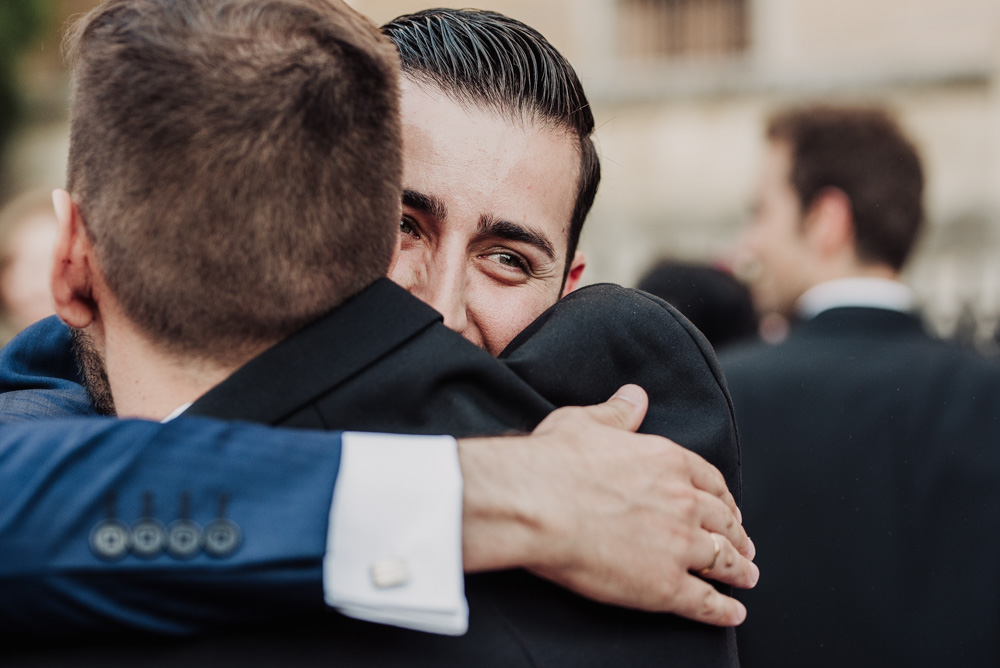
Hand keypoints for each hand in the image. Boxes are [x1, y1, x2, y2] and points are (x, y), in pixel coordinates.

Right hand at [458, 384, 756, 626]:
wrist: (536, 504)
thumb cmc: (554, 462)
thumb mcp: (586, 423)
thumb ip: (617, 413)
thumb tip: (635, 396)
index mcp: (667, 462)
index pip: (709, 481)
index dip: (722, 497)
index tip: (727, 506)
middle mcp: (683, 502)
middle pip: (723, 521)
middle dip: (737, 534)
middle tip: (744, 545)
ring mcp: (678, 545)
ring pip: (722, 560)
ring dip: (739, 570)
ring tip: (747, 577)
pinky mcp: (665, 585)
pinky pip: (705, 601)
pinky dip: (723, 610)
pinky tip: (733, 614)